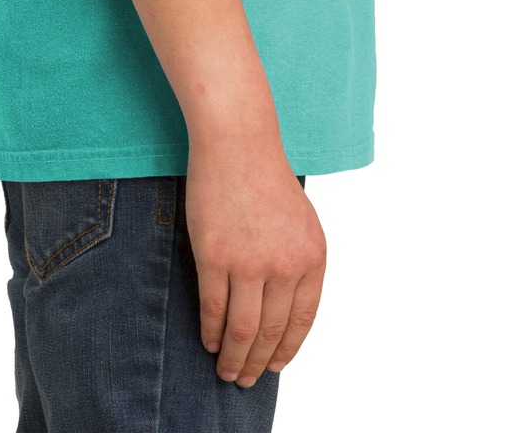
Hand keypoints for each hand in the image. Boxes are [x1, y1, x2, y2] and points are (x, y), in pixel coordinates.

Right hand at [185, 137, 326, 388]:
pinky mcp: (214, 257)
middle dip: (257, 362)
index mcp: (313, 257)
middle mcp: (286, 265)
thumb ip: (298, 264)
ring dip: (233, 357)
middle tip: (244, 379)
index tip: (275, 366)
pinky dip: (210, 332)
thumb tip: (283, 313)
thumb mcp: (302, 222)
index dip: (287, 349)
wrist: (238, 142)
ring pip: (242, 329)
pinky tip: (208, 340)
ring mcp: (250, 263)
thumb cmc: (266, 178)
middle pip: (271, 332)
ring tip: (225, 369)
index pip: (303, 321)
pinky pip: (213, 309)